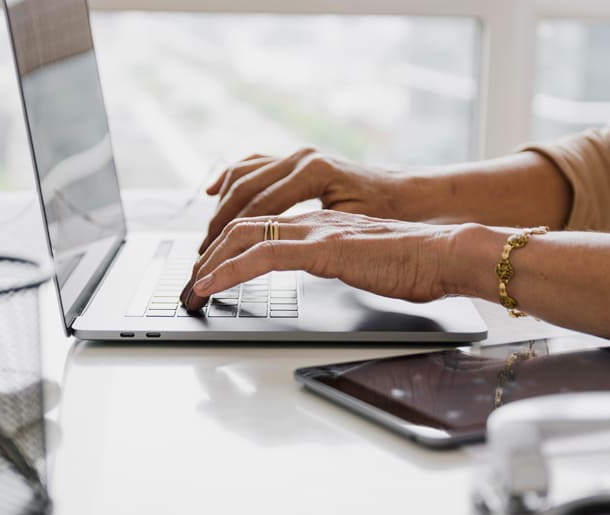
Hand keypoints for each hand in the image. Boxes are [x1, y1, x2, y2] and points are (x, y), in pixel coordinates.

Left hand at [181, 210, 454, 311]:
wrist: (447, 253)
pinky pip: (264, 255)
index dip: (226, 247)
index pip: (258, 226)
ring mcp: (315, 231)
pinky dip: (230, 271)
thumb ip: (334, 259)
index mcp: (317, 223)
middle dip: (206, 254)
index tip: (207, 272)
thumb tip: (322, 268)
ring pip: (244, 235)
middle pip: (240, 225)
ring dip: (209, 264)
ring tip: (190, 289)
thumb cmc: (413, 262)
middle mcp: (310, 220)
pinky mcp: (323, 248)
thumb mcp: (360, 260)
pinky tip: (211, 285)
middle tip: (188, 283)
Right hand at [199, 148, 404, 252]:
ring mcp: (296, 155)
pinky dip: (229, 180)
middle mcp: (301, 158)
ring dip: (220, 208)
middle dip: (218, 227)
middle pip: (243, 192)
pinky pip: (252, 166)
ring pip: (242, 177)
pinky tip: (212, 193)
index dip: (232, 239)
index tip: (215, 264)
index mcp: (314, 172)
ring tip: (206, 238)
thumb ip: (314, 233)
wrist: (409, 195)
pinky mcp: (294, 161)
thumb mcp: (352, 227)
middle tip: (201, 258)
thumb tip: (274, 250)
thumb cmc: (388, 216)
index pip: (259, 209)